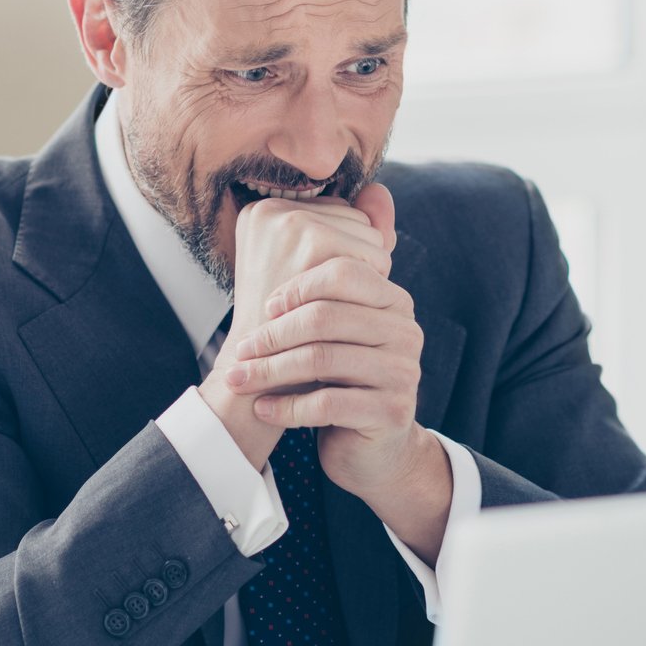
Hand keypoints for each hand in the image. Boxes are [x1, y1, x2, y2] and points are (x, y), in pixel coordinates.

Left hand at [221, 185, 453, 558]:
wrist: (371, 448)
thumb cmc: (342, 378)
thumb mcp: (336, 325)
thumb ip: (328, 271)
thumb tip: (341, 198)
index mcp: (393, 301)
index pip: (344, 272)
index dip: (297, 285)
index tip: (264, 306)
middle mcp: (406, 332)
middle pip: (327, 317)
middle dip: (273, 333)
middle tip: (239, 349)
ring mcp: (403, 372)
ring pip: (322, 360)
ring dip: (270, 371)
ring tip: (239, 379)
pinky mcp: (392, 412)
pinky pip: (328, 404)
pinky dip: (287, 407)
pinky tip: (263, 409)